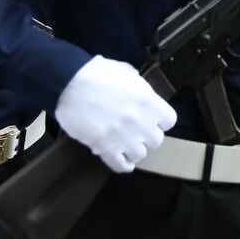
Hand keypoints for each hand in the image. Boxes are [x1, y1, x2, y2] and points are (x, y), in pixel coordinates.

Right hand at [54, 56, 175, 173]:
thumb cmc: (97, 74)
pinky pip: (121, 165)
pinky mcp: (105, 149)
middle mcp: (141, 123)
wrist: (69, 84)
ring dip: (134, 149)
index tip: (153, 119)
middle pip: (156, 140)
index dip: (161, 121)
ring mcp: (124, 138)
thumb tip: (142, 92)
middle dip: (147, 135)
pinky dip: (124, 164)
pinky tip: (123, 159)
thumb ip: (140, 86)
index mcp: (149, 103)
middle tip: (136, 130)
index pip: (170, 121)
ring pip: (140, 154)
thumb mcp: (127, 72)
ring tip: (126, 142)